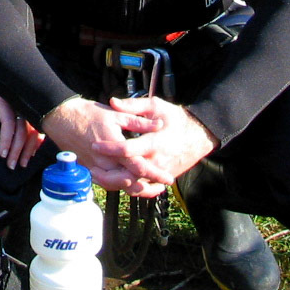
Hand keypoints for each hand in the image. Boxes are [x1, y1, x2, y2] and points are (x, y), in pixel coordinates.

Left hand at [0, 75, 43, 168]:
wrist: (5, 64)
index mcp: (7, 98)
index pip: (9, 121)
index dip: (7, 138)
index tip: (2, 154)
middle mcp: (19, 104)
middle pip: (23, 130)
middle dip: (18, 150)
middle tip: (11, 166)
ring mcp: (26, 108)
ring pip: (32, 131)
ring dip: (28, 149)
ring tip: (22, 164)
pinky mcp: (30, 110)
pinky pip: (38, 128)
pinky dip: (36, 141)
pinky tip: (32, 153)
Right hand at [40, 96, 163, 195]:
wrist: (61, 118)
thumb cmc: (88, 114)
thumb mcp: (115, 114)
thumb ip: (138, 122)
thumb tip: (159, 125)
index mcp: (114, 147)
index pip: (139, 166)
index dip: (155, 174)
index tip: (168, 178)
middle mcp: (105, 162)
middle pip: (131, 181)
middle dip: (148, 186)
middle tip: (161, 186)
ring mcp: (95, 168)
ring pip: (119, 186)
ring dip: (135, 189)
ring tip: (149, 188)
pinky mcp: (88, 170)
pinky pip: (107, 184)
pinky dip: (119, 186)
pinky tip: (128, 184)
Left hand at [90, 96, 216, 191]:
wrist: (199, 135)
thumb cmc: (176, 118)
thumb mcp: (156, 106)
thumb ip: (133, 106)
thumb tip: (113, 102)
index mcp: (154, 142)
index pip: (128, 150)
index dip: (110, 148)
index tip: (94, 145)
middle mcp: (157, 161)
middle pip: (129, 173)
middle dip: (109, 174)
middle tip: (91, 168)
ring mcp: (161, 172)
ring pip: (135, 185)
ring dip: (116, 183)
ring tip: (98, 176)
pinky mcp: (163, 178)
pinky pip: (144, 188)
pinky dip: (130, 187)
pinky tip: (116, 181)